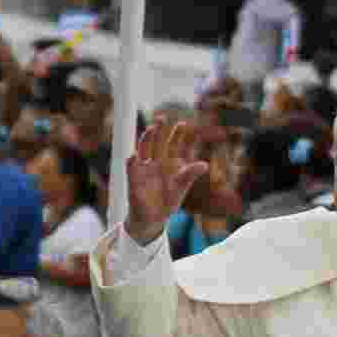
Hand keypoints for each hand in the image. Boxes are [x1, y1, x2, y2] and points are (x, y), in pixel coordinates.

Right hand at [126, 120, 208, 242]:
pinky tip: (134, 157)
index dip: (179, 134)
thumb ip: (190, 174)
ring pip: (143, 149)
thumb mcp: (181, 187)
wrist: (152, 219)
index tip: (184, 124)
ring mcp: (144, 168)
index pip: (174, 144)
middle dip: (159, 130)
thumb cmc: (167, 201)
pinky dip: (132, 162)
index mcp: (170, 162)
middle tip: (162, 118)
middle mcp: (156, 161)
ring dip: (146, 139)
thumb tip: (205, 165)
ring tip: (150, 129)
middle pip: (157, 141)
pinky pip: (131, 167)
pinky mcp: (134, 178)